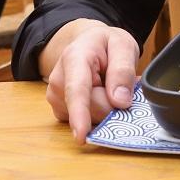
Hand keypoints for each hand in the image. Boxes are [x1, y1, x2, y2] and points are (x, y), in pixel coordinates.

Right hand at [41, 19, 139, 143]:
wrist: (88, 43)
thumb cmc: (106, 43)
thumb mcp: (123, 45)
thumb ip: (123, 70)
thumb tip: (120, 102)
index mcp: (74, 59)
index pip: (76, 90)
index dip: (80, 114)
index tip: (82, 136)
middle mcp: (59, 81)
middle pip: (93, 109)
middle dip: (115, 103)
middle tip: (123, 82)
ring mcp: (57, 98)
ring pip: (92, 119)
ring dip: (108, 106)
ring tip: (110, 85)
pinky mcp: (61, 112)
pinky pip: (88, 123)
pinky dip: (101, 113)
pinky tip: (102, 95)